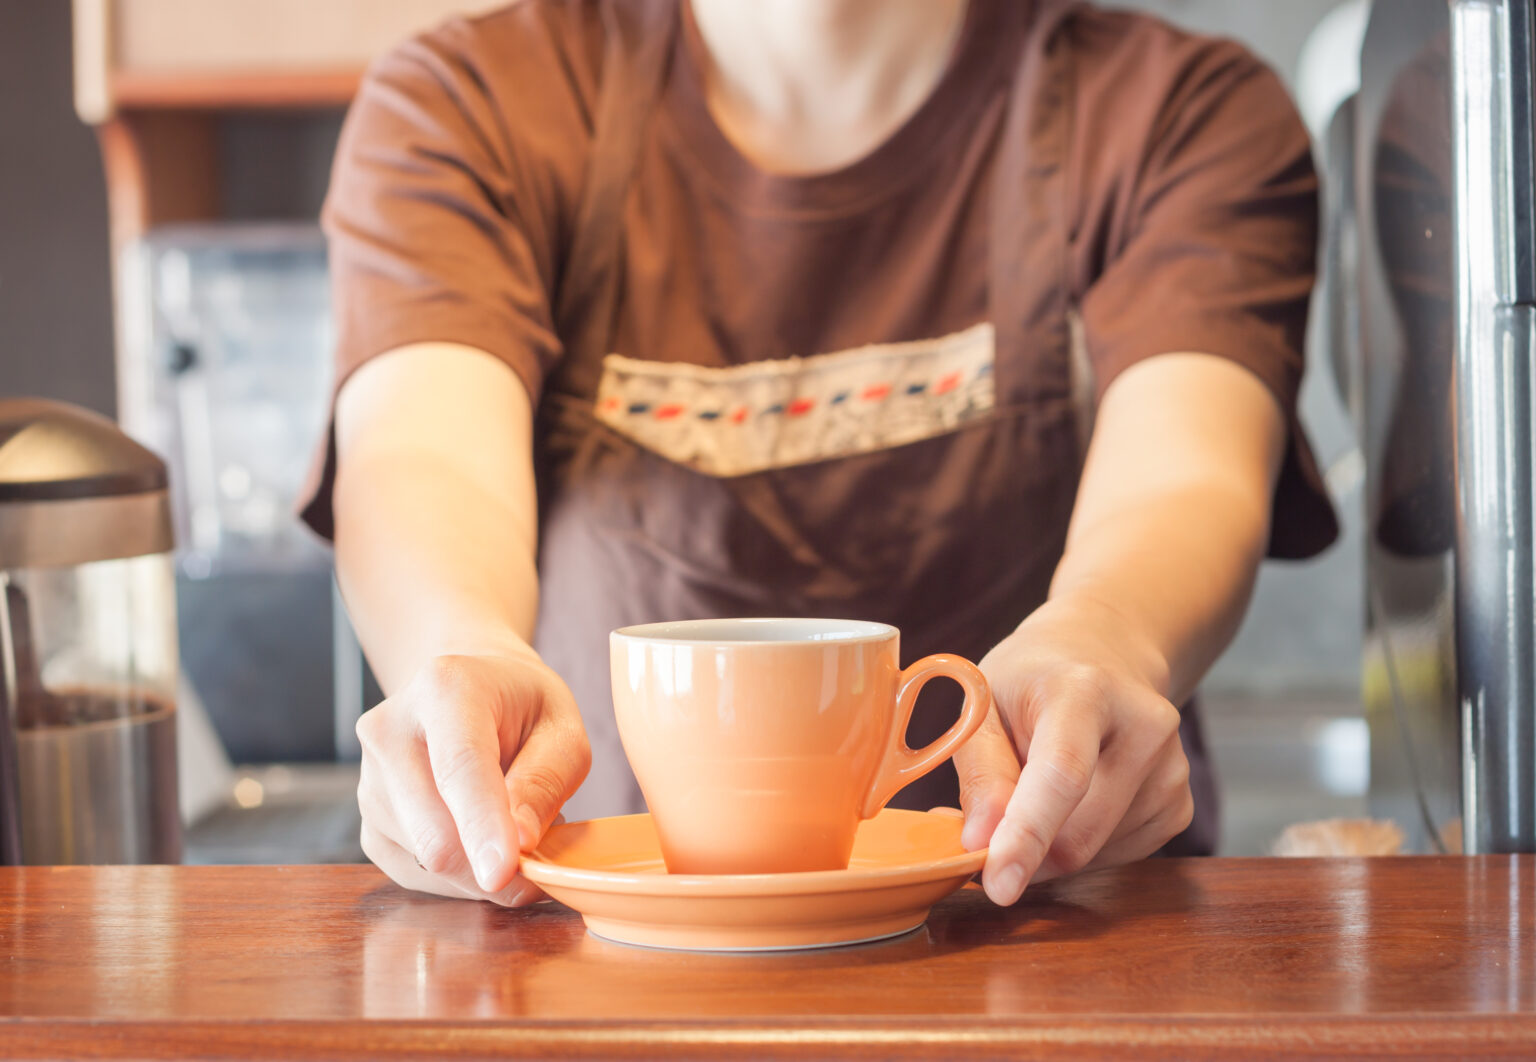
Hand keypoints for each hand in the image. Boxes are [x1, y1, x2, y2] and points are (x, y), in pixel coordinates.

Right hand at [356, 647, 590, 904]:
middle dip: (491, 864)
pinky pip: (415, 873)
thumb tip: (520, 844)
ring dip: (479, 866)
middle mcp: (390, 731)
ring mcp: (369, 780)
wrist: (469, 692)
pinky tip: (477, 841)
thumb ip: (544, 782)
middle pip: (433, 829)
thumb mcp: (562, 730)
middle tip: (538, 857)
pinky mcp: (369, 823)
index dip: (481, 825)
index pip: (459, 767)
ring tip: (504, 824)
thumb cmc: (523, 709)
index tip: (502, 872)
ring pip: (425, 860)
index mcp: (444, 688)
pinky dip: (458, 876)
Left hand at [953, 595, 1192, 904]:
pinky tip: (1074, 802)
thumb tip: (981, 843)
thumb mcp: (985, 704)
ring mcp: (1173, 768)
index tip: (998, 885)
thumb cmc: (1031, 682)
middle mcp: (1144, 726)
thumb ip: (981, 771)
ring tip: (1037, 789)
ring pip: (1095, 854)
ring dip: (1050, 847)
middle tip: (986, 835)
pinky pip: (1118, 857)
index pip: (1062, 774)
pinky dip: (1082, 847)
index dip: (1027, 835)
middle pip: (1080, 833)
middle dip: (1024, 854)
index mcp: (1086, 690)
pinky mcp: (1180, 804)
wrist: (1104, 656)